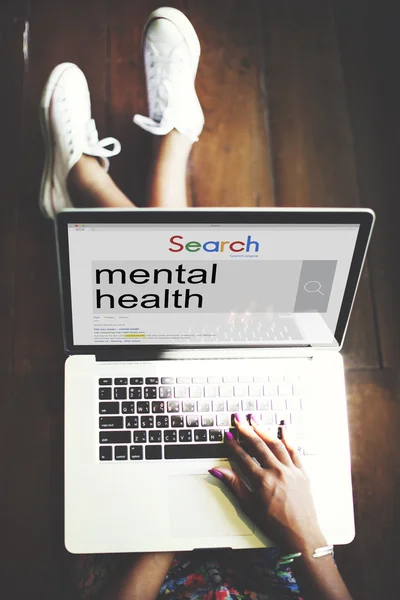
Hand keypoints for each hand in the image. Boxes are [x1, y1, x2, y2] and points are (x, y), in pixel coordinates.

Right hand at [209, 414, 326, 554]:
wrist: (301, 535)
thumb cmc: (275, 524)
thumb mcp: (249, 507)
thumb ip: (234, 485)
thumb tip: (218, 471)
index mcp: (262, 481)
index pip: (243, 457)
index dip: (233, 445)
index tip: (227, 435)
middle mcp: (277, 472)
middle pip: (258, 445)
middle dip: (246, 430)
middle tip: (238, 419)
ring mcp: (291, 470)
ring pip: (276, 444)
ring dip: (264, 430)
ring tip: (255, 420)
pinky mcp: (302, 472)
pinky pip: (295, 450)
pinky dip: (289, 438)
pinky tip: (284, 428)